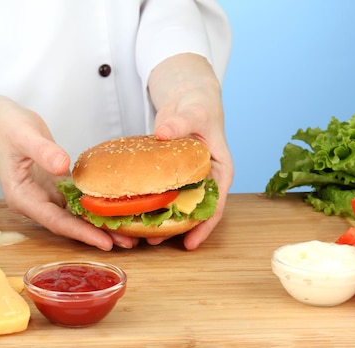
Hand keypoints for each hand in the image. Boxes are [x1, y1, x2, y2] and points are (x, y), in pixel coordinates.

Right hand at [0, 84, 137, 249]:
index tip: (104, 242)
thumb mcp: (24, 135)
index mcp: (23, 197)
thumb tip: (62, 166)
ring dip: (100, 224)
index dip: (80, 232)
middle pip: (68, 224)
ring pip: (75, 215)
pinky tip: (116, 211)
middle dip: (97, 234)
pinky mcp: (55, 185)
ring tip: (129, 234)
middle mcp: (34, 202)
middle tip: (128, 243)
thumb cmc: (7, 126)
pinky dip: (95, 206)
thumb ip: (43, 151)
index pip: (56, 221)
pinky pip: (78, 200)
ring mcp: (45, 195)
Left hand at [146, 53, 233, 248]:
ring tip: (142, 236)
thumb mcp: (194, 113)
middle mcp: (206, 180)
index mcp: (220, 171)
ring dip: (161, 221)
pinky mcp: (172, 176)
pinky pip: (162, 194)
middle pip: (193, 212)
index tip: (190, 244)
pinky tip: (133, 213)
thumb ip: (181, 123)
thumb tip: (164, 132)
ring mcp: (188, 180)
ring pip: (176, 206)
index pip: (216, 206)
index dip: (203, 227)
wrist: (187, 97)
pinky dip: (151, 204)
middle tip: (155, 243)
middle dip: (176, 230)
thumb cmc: (199, 105)